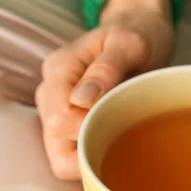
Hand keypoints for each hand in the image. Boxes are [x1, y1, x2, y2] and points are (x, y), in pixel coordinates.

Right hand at [35, 0, 173, 179]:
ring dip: (92, 157)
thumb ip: (106, 69)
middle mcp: (50, 93)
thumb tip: (80, 100)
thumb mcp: (129, 45)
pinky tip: (115, 143)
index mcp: (60, 69)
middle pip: (56, 145)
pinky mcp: (69, 124)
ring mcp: (56, 110)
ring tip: (120, 137)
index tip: (120, 121)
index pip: (60, 120)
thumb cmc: (138, 37)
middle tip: (124, 133)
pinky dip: (94, 156)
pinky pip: (74, 156)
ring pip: (62, 158)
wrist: (140, 33)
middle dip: (90, 150)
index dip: (90, 131)